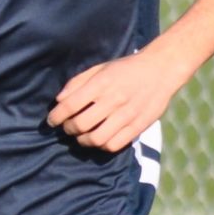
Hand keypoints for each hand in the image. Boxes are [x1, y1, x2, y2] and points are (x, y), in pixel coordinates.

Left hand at [48, 47, 189, 151]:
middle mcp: (113, 100)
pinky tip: (100, 140)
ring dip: (83, 141)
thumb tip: (59, 101)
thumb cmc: (126, 68)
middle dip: (68, 129)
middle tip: (67, 128)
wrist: (161, 69)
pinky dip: (102, 146)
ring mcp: (127, 115)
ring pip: (96, 139)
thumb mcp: (100, 68)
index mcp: (101, 83)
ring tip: (81, 137)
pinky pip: (114, 145)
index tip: (52, 121)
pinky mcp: (138, 126)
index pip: (70, 105)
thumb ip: (78, 82)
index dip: (56, 116)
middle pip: (81, 125)